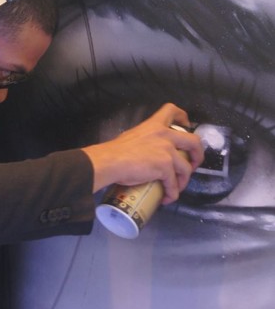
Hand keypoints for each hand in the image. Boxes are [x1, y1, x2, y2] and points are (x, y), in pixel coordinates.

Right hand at [81, 103, 204, 203]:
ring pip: (186, 168)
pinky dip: (172, 193)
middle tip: (192, 164)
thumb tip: (145, 152)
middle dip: (198, 155)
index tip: (186, 125)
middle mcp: (164, 135)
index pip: (172, 111)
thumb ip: (143, 140)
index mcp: (153, 125)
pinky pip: (174, 183)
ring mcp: (167, 151)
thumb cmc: (114, 151)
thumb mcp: (131, 137)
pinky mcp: (165, 167)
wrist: (109, 161)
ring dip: (183, 181)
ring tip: (176, 188)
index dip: (184, 117)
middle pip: (194, 141)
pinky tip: (167, 198)